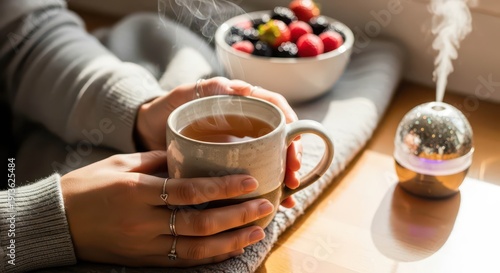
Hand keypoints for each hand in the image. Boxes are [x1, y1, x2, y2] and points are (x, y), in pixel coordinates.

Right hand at [61, 150, 274, 266]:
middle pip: (200, 222)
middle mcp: (143, 221)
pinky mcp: (144, 260)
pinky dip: (212, 257)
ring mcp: (144, 245)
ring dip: (232, 240)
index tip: (250, 181)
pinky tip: (232, 248)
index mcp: (137, 191)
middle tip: (265, 206)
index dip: (224, 187)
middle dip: (238, 216)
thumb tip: (194, 158)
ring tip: (258, 231)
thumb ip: (159, 161)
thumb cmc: (89, 186)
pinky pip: (184, 262)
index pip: (190, 191)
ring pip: (197, 248)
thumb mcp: (121, 163)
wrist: (57, 221)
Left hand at [135, 76, 301, 206]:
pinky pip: (253, 177)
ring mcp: (239, 148)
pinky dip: (267, 189)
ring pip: (271, 160)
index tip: (293, 143)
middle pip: (279, 139)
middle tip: (294, 176)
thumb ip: (207, 88)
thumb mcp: (182, 95)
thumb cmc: (165, 109)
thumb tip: (241, 88)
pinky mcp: (229, 167)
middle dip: (291, 156)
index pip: (275, 109)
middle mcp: (244, 126)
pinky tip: (276, 203)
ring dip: (285, 176)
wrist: (145, 133)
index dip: (289, 125)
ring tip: (290, 194)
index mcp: (239, 105)